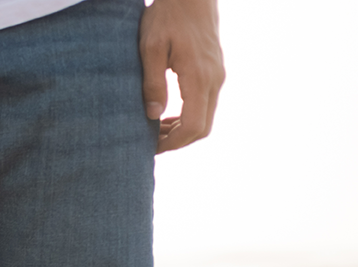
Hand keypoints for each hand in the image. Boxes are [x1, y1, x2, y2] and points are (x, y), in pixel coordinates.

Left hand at [139, 0, 224, 152]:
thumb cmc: (167, 16)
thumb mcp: (151, 47)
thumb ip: (152, 83)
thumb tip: (153, 116)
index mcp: (199, 77)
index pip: (193, 126)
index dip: (173, 143)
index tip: (150, 148)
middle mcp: (214, 79)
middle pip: (202, 128)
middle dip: (177, 141)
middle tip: (150, 144)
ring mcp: (217, 75)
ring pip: (206, 117)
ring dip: (182, 130)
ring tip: (154, 132)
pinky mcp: (215, 70)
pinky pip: (206, 103)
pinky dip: (188, 116)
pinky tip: (166, 115)